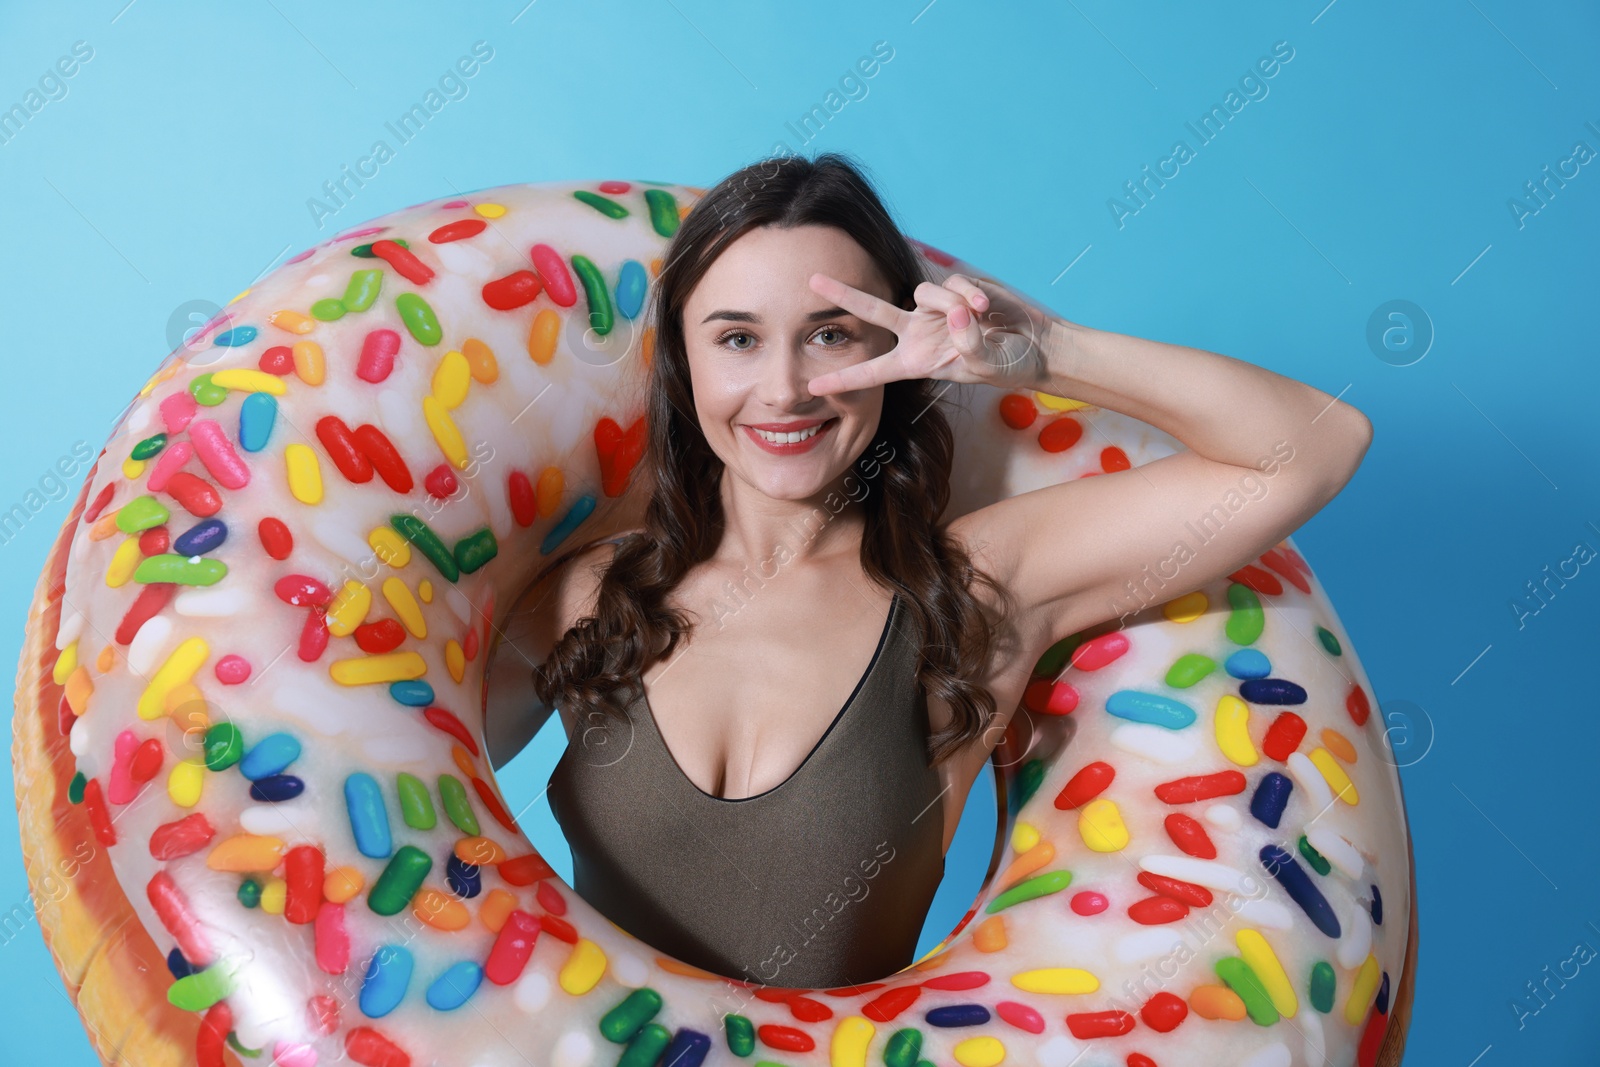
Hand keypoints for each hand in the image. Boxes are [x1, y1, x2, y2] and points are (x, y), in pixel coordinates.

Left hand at [805, 270, 1055, 395]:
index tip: (813, 387)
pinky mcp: (955, 289)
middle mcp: (917, 333)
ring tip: (979, 317)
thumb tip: (954, 314)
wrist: (1033, 344)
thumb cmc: (1007, 365)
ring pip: (923, 292)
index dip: (844, 379)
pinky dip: (969, 294)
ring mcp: (934, 310)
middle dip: (844, 295)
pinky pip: (952, 283)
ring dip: (950, 303)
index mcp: (915, 362)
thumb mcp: (986, 366)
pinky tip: (988, 308)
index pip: (873, 371)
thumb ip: (969, 345)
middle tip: (812, 281)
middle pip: (873, 311)